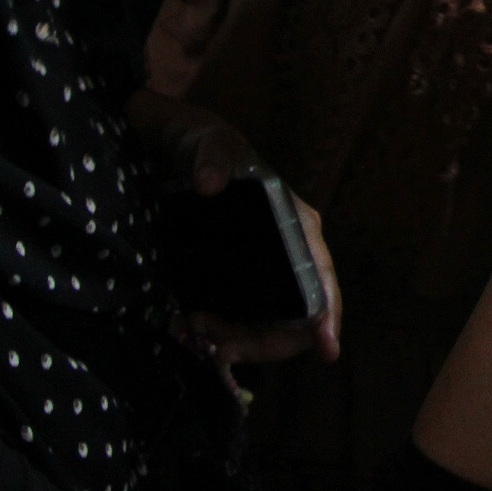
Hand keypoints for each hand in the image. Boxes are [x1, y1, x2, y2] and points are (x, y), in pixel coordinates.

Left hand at [126, 90, 343, 363]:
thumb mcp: (208, 141)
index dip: (328, 314)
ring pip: (262, 325)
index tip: (327, 349)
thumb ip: (212, 156)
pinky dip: (219, 335)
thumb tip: (210, 183)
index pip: (321, 276)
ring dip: (237, 342)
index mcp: (295, 224)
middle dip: (264, 341)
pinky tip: (192, 327)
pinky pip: (236, 321)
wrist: (164, 150)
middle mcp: (285, 254)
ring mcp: (258, 271)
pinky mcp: (230, 281)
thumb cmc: (200, 141)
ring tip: (197, 332)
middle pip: (294, 316)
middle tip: (222, 349)